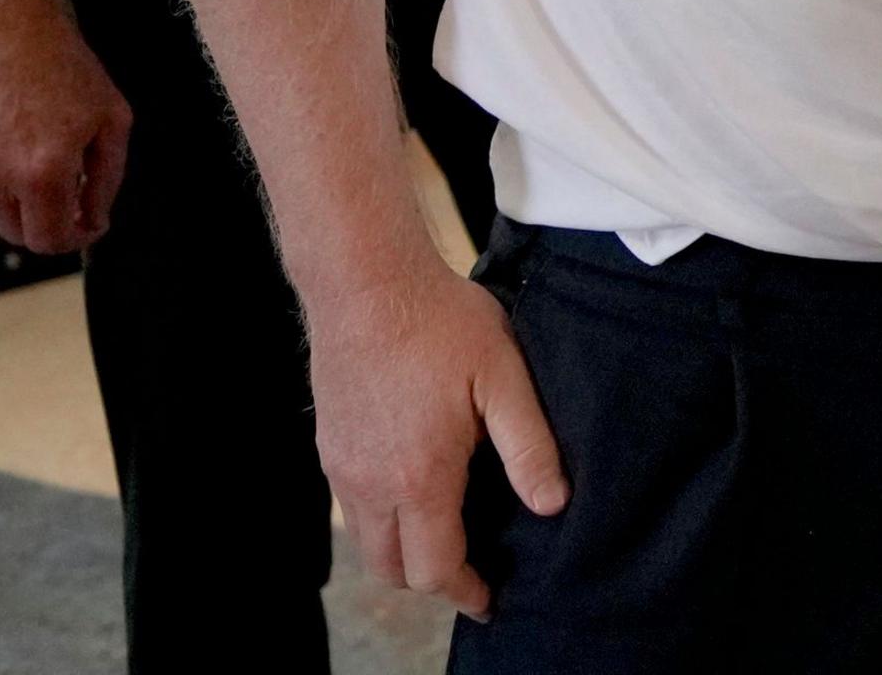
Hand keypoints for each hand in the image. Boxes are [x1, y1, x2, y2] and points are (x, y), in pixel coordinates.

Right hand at [0, 1, 130, 254]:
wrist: (4, 29)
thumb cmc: (63, 70)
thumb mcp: (112, 120)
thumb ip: (106, 180)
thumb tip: (93, 221)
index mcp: (42, 173)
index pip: (50, 241)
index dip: (72, 239)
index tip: (83, 224)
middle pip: (16, 236)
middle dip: (44, 221)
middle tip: (60, 188)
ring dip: (9, 209)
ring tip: (27, 166)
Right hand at [311, 266, 565, 621]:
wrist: (366, 283)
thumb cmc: (440, 323)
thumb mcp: (504, 377)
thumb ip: (529, 446)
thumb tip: (552, 504)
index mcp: (418, 477)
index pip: (434, 568)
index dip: (465, 591)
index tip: (490, 599)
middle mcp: (370, 484)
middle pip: (394, 569)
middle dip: (433, 578)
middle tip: (473, 566)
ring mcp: (343, 468)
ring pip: (368, 542)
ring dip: (405, 549)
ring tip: (450, 528)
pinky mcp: (329, 447)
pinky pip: (353, 507)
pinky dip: (384, 517)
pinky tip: (417, 486)